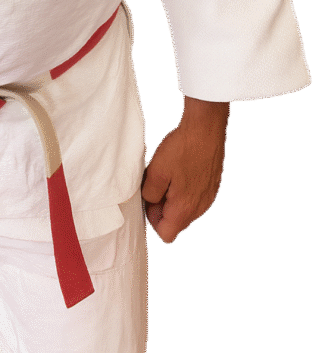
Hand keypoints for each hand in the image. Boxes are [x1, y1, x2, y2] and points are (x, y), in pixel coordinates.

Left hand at [141, 96, 229, 243]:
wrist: (206, 128)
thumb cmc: (182, 148)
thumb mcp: (156, 171)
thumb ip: (149, 195)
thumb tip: (150, 202)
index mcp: (185, 209)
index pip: (166, 235)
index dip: (153, 220)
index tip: (150, 198)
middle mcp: (200, 208)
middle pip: (177, 222)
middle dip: (163, 208)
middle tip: (156, 183)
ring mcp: (209, 197)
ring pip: (186, 209)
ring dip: (174, 197)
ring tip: (168, 174)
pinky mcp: (213, 185)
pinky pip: (196, 196)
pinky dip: (185, 188)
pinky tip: (181, 168)